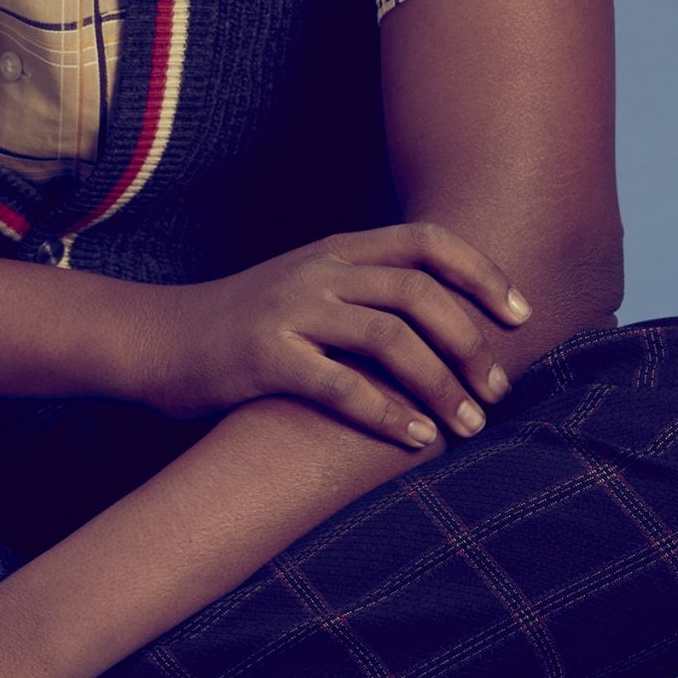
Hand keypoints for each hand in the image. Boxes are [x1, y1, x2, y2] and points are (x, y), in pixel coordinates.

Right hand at [137, 220, 531, 446]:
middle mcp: (318, 270)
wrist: (157, 339)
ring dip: (440, 384)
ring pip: (389, 337)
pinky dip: (386, 414)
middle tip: (497, 388)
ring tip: (469, 425)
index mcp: (336, 249)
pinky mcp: (263, 357)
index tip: (520, 314)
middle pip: (418, 292)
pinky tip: (414, 438)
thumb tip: (452, 326)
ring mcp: (289, 310)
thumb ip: (366, 292)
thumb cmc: (244, 324)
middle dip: (471, 342)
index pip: (427, 240)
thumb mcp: (308, 287)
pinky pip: (340, 385)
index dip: (482, 272)